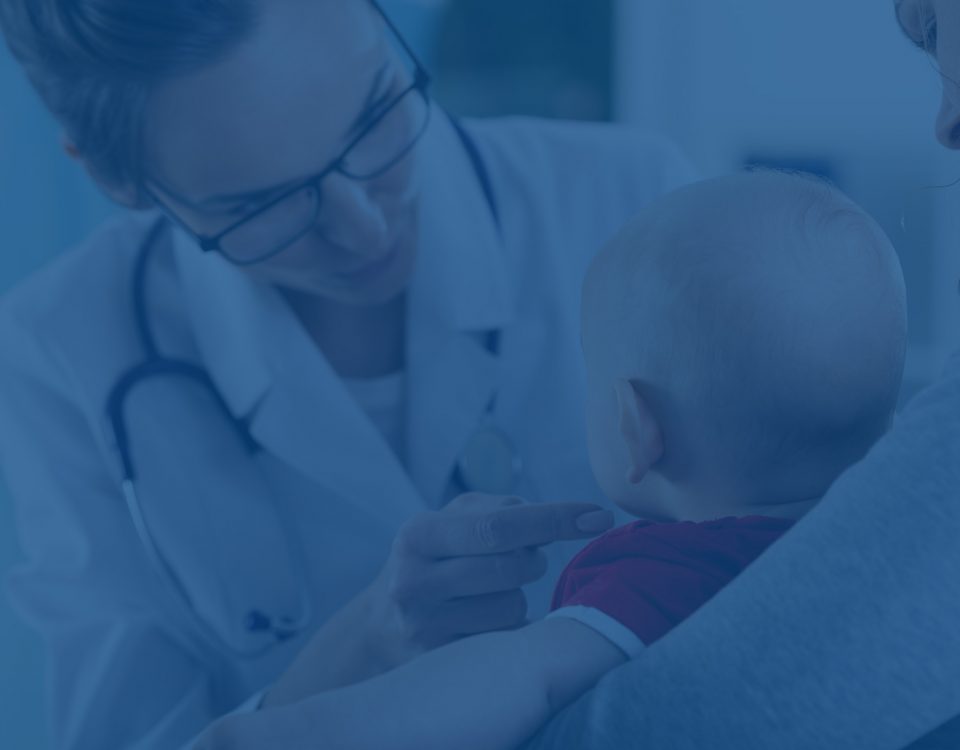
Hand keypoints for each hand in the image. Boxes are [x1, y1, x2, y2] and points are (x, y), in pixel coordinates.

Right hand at [260, 494, 612, 707]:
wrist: (378, 626)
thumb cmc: (431, 561)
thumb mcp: (449, 524)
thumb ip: (499, 511)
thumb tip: (556, 521)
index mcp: (420, 534)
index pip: (499, 525)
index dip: (555, 519)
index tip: (599, 516)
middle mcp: (415, 580)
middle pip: (511, 567)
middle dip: (533, 560)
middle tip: (522, 558)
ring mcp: (425, 626)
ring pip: (512, 607)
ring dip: (517, 596)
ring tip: (489, 592)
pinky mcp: (439, 662)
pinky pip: (504, 641)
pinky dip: (508, 627)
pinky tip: (482, 619)